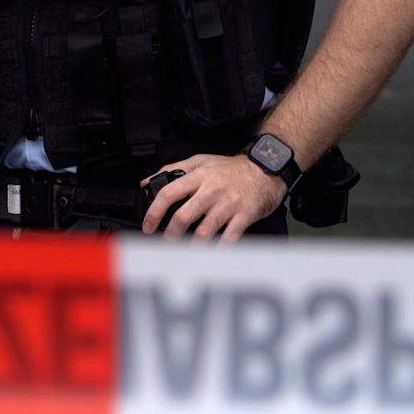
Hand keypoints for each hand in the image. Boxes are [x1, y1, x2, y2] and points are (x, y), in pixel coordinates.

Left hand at [139, 153, 285, 240]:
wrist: (266, 168)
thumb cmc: (232, 168)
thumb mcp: (201, 160)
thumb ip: (173, 169)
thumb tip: (147, 181)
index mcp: (198, 176)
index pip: (169, 193)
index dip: (154, 212)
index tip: (148, 225)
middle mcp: (211, 191)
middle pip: (184, 216)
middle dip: (171, 234)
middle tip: (166, 242)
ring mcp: (228, 204)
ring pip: (204, 230)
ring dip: (192, 245)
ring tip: (185, 252)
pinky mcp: (244, 215)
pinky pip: (229, 237)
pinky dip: (219, 248)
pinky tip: (212, 253)